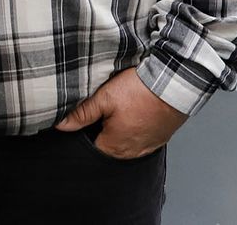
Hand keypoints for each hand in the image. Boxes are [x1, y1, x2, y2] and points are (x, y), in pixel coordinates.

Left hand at [55, 67, 188, 159]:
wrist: (176, 84)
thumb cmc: (141, 91)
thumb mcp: (105, 98)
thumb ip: (81, 113)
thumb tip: (60, 125)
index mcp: (113, 147)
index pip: (89, 147)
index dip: (85, 131)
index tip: (88, 116)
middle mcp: (131, 153)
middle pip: (107, 146)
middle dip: (102, 130)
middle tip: (105, 110)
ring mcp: (147, 147)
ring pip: (125, 142)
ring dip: (120, 129)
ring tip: (122, 109)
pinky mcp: (159, 138)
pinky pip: (141, 138)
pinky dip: (136, 128)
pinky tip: (136, 112)